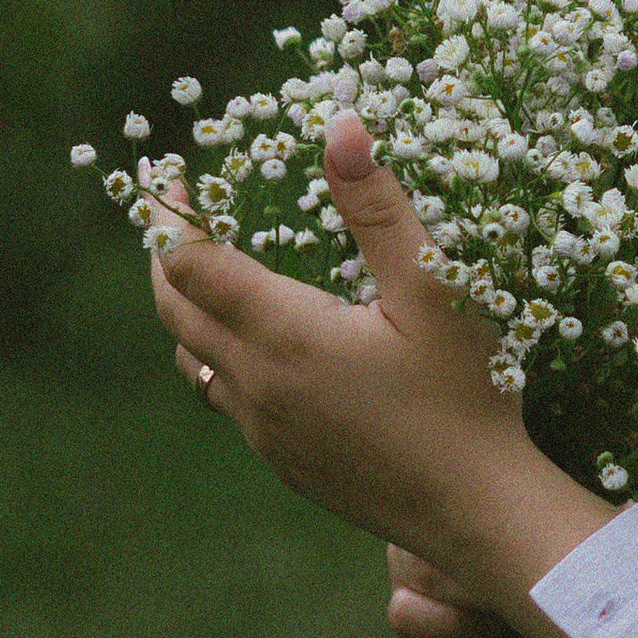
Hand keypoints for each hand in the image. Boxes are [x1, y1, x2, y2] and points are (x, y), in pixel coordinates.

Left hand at [151, 114, 611, 637]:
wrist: (474, 509)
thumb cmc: (465, 393)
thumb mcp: (431, 289)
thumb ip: (378, 209)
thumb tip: (339, 128)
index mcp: (285, 336)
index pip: (191, 263)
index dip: (172, 214)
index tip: (169, 172)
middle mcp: (256, 385)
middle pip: (174, 309)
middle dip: (163, 251)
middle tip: (169, 206)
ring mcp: (264, 430)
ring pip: (192, 357)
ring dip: (184, 305)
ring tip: (203, 266)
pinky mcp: (281, 460)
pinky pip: (223, 395)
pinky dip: (215, 350)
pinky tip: (256, 340)